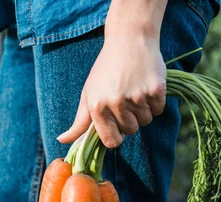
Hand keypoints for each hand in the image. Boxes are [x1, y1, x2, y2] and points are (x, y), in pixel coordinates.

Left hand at [58, 1, 167, 147]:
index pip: (112, 141)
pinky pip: (158, 110)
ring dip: (143, 110)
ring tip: (135, 90)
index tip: (117, 125)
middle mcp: (117, 103)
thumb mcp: (88, 94)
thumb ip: (79, 122)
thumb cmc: (105, 70)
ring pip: (146, 121)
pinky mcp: (156, 89)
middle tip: (125, 98)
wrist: (129, 40)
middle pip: (131, 131)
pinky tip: (146, 85)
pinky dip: (155, 102)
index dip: (116, 135)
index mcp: (98, 107)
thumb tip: (62, 140)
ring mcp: (137, 97)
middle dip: (130, 119)